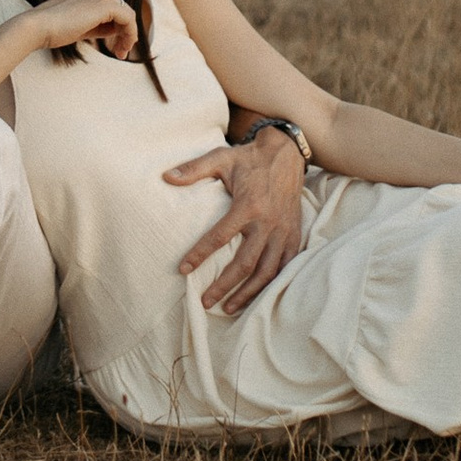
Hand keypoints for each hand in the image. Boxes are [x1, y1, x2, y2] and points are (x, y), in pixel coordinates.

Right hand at [29, 0, 142, 60]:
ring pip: (127, 14)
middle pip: (121, 9)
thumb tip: (118, 29)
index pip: (111, 5)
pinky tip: (122, 48)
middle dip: (124, 32)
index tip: (116, 45)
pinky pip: (128, 19)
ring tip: (121, 53)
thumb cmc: (54, 28)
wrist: (38, 27)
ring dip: (128, 35)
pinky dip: (130, 34)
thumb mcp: (81, 23)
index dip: (117, 26)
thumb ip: (99, 23)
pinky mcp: (105, 3)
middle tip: (120, 52)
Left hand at [164, 124, 306, 315]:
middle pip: (245, 263)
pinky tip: (257, 295)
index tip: (183, 269)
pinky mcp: (294, 235)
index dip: (200, 254)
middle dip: (224, 286)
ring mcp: (283, 231)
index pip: (220, 237)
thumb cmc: (249, 158)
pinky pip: (285, 266)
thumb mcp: (221, 157)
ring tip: (229, 307)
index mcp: (248, 205)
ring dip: (248, 293)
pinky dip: (272, 284)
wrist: (287, 154)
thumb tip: (166, 177)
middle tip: (206, 301)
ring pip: (267, 271)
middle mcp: (268, 222)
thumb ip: (194, 168)